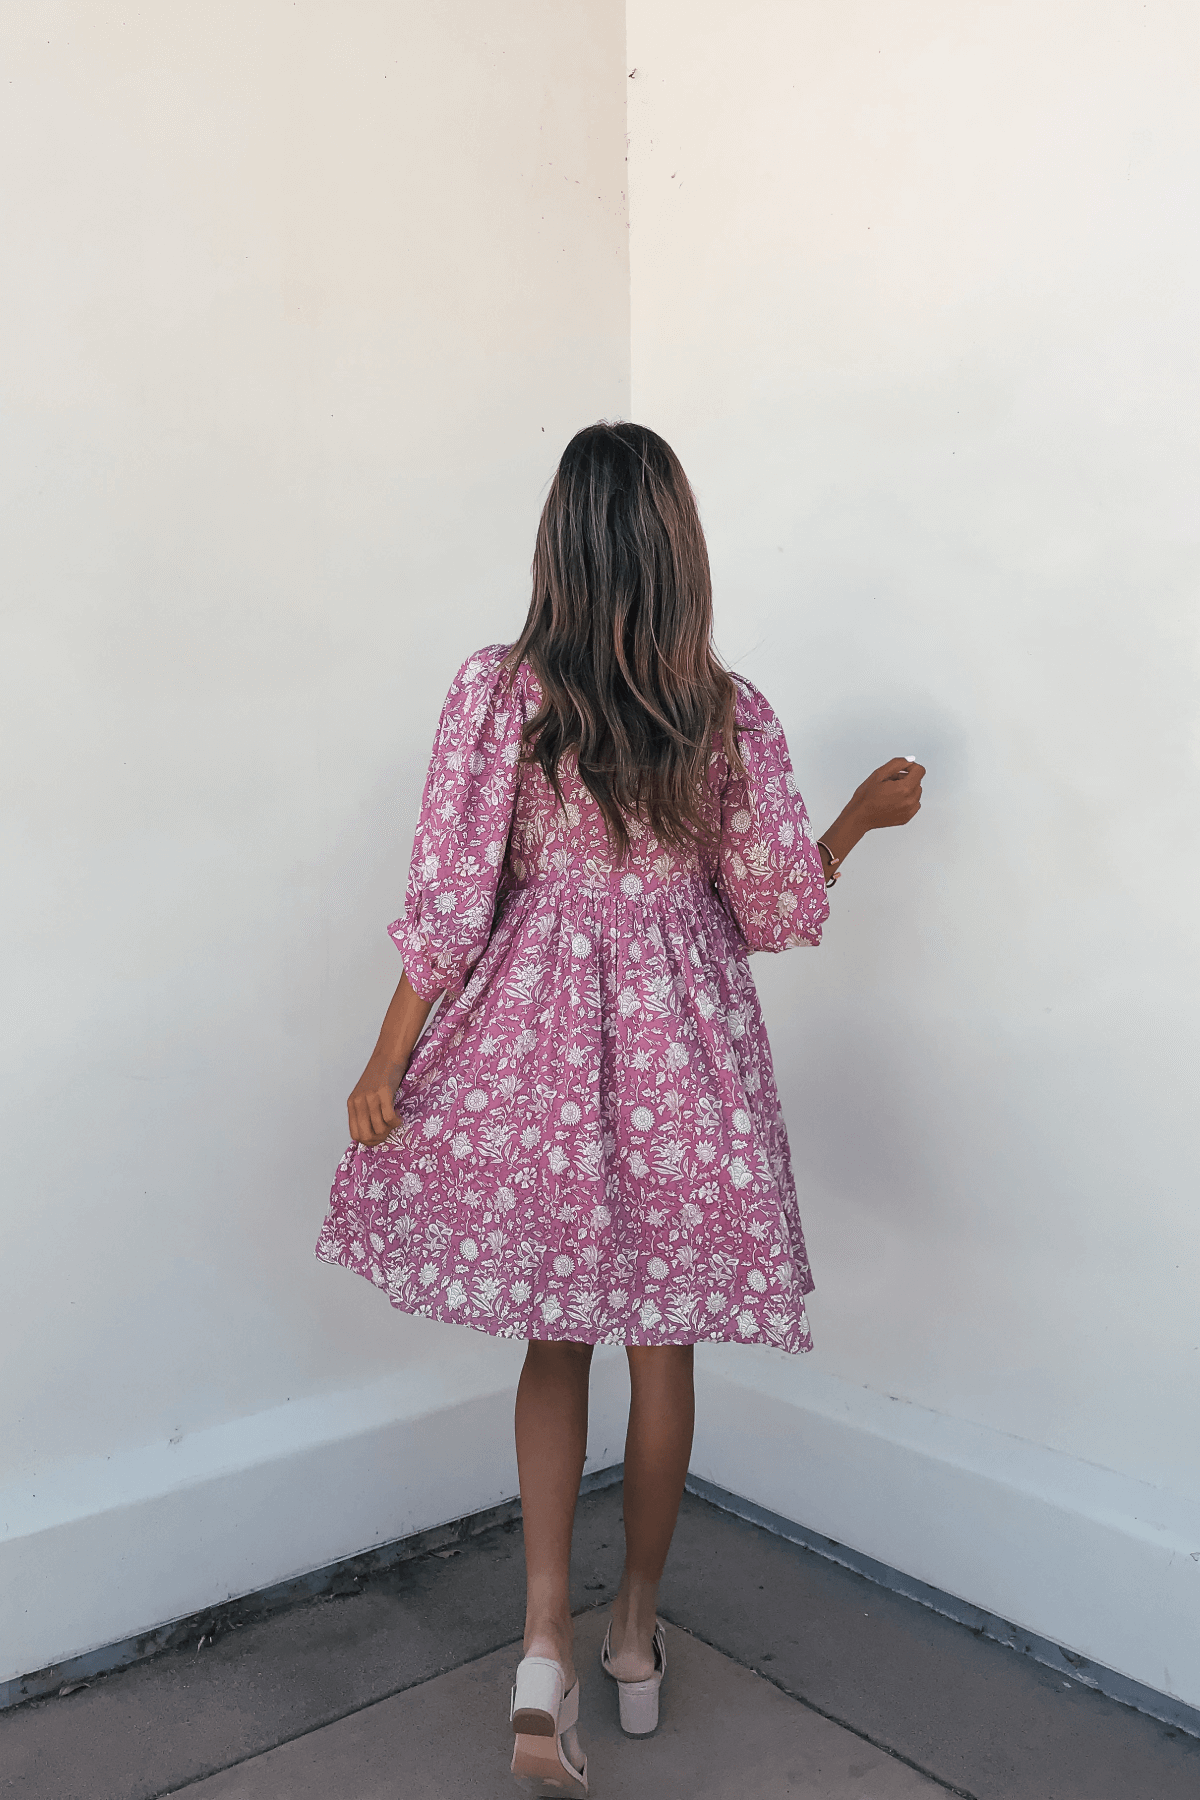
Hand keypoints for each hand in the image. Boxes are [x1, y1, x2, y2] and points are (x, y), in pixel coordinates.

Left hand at [347, 1052, 407, 1147]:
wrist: (388, 1057)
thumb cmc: (380, 1076)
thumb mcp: (366, 1096)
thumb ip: (365, 1111)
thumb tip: (372, 1133)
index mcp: (352, 1104)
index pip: (355, 1134)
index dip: (368, 1141)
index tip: (379, 1137)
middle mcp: (358, 1102)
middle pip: (366, 1135)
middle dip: (379, 1138)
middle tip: (388, 1132)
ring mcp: (370, 1097)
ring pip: (379, 1128)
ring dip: (390, 1129)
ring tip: (394, 1121)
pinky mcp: (383, 1093)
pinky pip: (389, 1118)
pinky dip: (396, 1122)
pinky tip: (399, 1116)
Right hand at [818, 756, 924, 873]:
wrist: (860, 817)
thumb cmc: (866, 797)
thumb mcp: (878, 774)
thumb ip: (897, 764)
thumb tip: (910, 760)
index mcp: (905, 788)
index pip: (920, 770)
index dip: (910, 767)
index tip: (900, 770)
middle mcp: (910, 800)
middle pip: (918, 781)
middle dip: (906, 778)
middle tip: (889, 783)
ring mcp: (910, 810)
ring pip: (916, 792)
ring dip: (907, 789)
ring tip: (890, 792)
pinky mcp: (907, 817)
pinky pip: (914, 803)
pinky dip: (906, 800)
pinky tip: (892, 801)